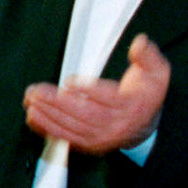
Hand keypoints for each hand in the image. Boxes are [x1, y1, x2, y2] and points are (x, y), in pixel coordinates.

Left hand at [23, 34, 170, 153]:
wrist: (146, 126)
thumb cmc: (146, 94)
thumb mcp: (155, 71)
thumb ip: (147, 56)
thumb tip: (139, 44)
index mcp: (131, 105)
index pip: (109, 98)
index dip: (88, 90)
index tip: (69, 82)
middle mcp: (116, 125)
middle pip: (85, 114)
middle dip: (57, 102)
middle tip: (37, 91)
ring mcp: (102, 137)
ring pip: (72, 126)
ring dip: (48, 114)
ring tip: (31, 102)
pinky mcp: (89, 144)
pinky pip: (66, 138)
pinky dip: (47, 128)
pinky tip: (34, 118)